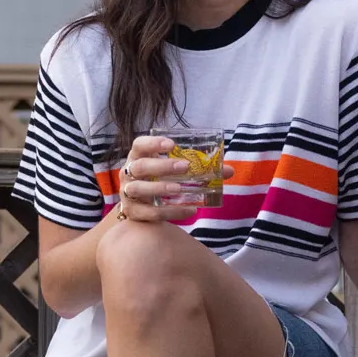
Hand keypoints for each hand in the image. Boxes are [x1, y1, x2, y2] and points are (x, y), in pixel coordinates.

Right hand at [116, 135, 232, 223]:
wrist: (142, 206)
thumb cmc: (160, 181)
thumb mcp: (174, 171)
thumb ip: (199, 169)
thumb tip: (229, 170)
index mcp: (138, 157)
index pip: (139, 144)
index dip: (153, 143)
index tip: (172, 145)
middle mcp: (129, 173)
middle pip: (139, 166)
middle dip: (161, 166)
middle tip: (185, 167)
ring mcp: (128, 193)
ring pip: (138, 189)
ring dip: (159, 188)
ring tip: (179, 189)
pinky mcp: (133, 213)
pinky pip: (149, 213)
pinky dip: (169, 212)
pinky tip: (189, 210)